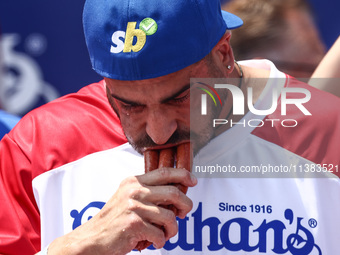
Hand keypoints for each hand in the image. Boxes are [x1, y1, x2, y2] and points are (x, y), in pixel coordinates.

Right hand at [47, 168, 196, 254]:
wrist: (92, 238)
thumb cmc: (114, 219)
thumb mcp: (128, 197)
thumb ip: (148, 192)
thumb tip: (176, 194)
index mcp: (134, 182)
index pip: (164, 172)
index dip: (182, 174)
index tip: (193, 180)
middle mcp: (134, 191)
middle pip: (173, 193)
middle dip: (186, 205)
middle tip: (185, 213)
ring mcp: (134, 207)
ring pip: (169, 217)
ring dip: (172, 230)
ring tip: (165, 234)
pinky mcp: (134, 224)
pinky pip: (160, 234)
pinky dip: (161, 241)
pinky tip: (154, 242)